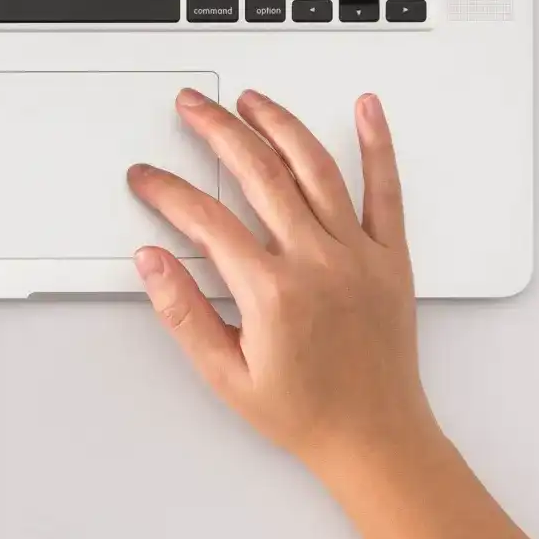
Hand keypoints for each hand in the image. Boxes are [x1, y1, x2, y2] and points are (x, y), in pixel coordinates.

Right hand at [126, 90, 433, 468]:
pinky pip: (386, 191)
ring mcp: (357, 255)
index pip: (206, 220)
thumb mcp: (225, 375)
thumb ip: (184, 312)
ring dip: (279, 125)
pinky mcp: (390, 258)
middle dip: (217, 130)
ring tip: (252, 100)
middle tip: (192, 106)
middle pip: (259, 173)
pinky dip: (378, 145)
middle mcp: (316, 262)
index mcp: (271, 293)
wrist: (375, 438)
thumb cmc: (305, 413)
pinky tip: (366, 109)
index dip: (168, 190)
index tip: (147, 176)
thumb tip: (151, 261)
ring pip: (315, 168)